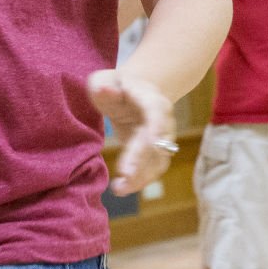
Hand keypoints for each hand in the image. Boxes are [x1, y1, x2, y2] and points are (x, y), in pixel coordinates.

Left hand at [87, 69, 175, 196]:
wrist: (133, 93)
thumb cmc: (116, 86)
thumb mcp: (106, 80)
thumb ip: (105, 86)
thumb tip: (103, 91)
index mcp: (152, 99)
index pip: (157, 112)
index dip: (157, 126)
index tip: (154, 140)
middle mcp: (163, 122)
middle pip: (157, 143)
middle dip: (143, 160)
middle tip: (125, 175)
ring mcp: (162, 140)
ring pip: (158, 162)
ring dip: (141, 177)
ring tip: (119, 188)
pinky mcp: (154, 155)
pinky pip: (151, 171)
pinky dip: (138, 182)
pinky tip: (121, 188)